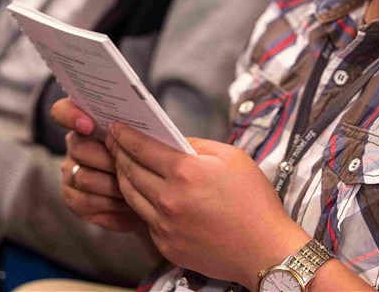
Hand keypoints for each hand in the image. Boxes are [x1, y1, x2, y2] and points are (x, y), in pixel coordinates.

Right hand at [51, 98, 143, 232]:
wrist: (152, 194)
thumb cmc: (153, 160)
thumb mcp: (150, 141)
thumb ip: (139, 132)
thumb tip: (147, 130)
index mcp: (88, 121)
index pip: (62, 111)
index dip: (71, 115)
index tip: (89, 124)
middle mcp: (74, 145)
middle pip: (80, 148)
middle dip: (109, 159)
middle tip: (132, 166)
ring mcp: (70, 172)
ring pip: (85, 178)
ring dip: (115, 184)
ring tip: (141, 189)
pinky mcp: (73, 198)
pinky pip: (86, 202)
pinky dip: (111, 204)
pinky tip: (131, 205)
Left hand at [107, 122, 310, 287]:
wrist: (265, 250)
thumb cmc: (254, 203)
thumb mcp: (233, 158)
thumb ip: (199, 146)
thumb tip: (175, 142)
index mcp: (186, 173)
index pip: (142, 148)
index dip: (125, 136)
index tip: (117, 128)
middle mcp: (170, 200)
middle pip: (130, 171)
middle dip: (118, 153)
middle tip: (113, 143)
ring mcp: (165, 226)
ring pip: (131, 196)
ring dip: (123, 178)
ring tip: (122, 165)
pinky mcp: (166, 245)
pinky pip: (145, 219)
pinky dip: (140, 203)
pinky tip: (142, 194)